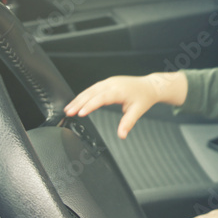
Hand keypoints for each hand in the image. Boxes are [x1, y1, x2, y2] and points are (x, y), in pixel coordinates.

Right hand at [65, 72, 186, 138]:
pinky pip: (92, 88)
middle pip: (91, 93)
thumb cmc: (144, 97)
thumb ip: (128, 123)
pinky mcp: (107, 83)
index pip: (100, 98)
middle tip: (68, 112)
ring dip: (78, 99)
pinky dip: (83, 95)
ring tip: (68, 108)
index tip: (80, 113)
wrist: (150, 86)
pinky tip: (77, 102)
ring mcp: (108, 82)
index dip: (89, 106)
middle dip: (78, 103)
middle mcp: (111, 84)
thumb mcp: (138, 111)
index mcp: (118, 90)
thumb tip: (122, 135)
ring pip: (89, 90)